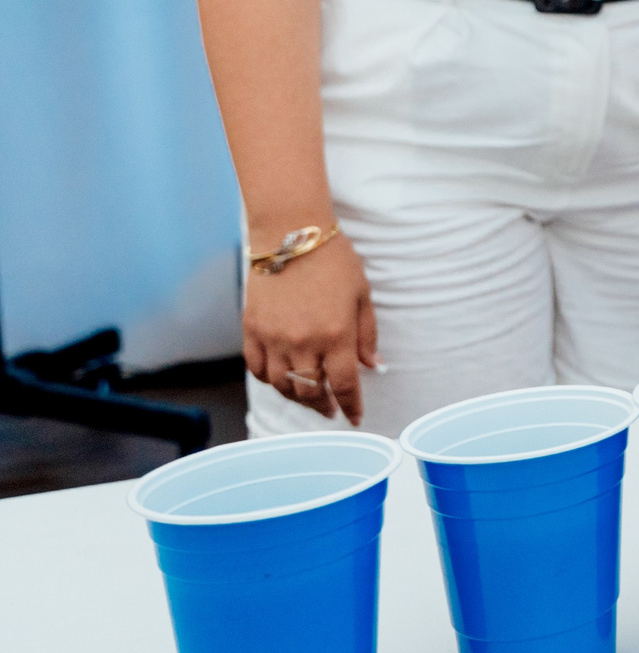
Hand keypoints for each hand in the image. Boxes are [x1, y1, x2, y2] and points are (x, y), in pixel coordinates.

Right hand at [241, 232, 377, 424]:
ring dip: (296, 397)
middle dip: (323, 405)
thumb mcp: (362, 295)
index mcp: (336, 335)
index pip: (345, 384)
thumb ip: (366, 334)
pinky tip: (281, 379)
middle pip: (311, 391)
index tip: (356, 418)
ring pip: (282, 385)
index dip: (351, 406)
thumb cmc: (334, 261)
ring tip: (308, 397)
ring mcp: (273, 338)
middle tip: (330, 408)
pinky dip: (269, 379)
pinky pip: (257, 368)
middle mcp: (303, 342)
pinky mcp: (251, 330)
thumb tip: (372, 366)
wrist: (291, 233)